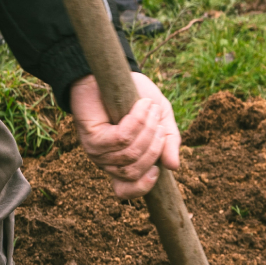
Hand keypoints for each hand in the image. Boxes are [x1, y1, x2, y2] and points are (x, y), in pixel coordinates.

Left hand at [70, 72, 180, 199]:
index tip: (157, 170)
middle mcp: (107, 161)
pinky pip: (121, 138)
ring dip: (147, 127)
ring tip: (149, 107)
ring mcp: (96, 151)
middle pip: (134, 170)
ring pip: (129, 154)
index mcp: (123, 161)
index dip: (142, 187)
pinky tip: (140, 105)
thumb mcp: (162, 117)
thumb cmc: (135, 96)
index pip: (125, 191)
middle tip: (158, 120)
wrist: (112, 74)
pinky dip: (137, 120)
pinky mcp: (91, 137)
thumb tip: (174, 167)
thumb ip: (169, 141)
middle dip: (154, 145)